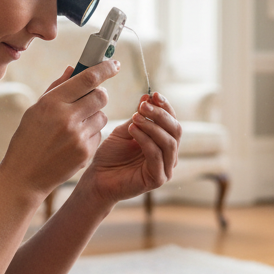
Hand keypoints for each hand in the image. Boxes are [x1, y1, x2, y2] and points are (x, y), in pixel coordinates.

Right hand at [0, 60, 119, 197]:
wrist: (25, 176)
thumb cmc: (28, 139)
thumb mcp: (35, 110)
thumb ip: (57, 88)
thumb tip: (74, 68)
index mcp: (52, 103)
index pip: (88, 78)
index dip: (105, 68)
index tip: (114, 64)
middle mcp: (67, 118)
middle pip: (101, 96)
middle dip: (99, 94)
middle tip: (92, 97)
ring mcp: (78, 137)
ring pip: (103, 116)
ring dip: (94, 116)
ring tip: (76, 124)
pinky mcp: (86, 152)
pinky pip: (99, 134)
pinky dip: (90, 134)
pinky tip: (73, 141)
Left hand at [79, 91, 180, 205]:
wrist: (97, 178)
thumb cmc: (111, 155)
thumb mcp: (126, 130)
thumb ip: (139, 117)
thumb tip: (148, 97)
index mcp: (164, 143)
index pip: (173, 122)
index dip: (166, 107)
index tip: (153, 94)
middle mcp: (170, 156)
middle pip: (176, 130)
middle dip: (160, 115)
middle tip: (143, 106)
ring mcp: (166, 169)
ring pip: (169, 142)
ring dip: (152, 126)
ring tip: (135, 118)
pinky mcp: (157, 179)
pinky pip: (156, 155)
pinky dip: (145, 140)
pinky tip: (132, 130)